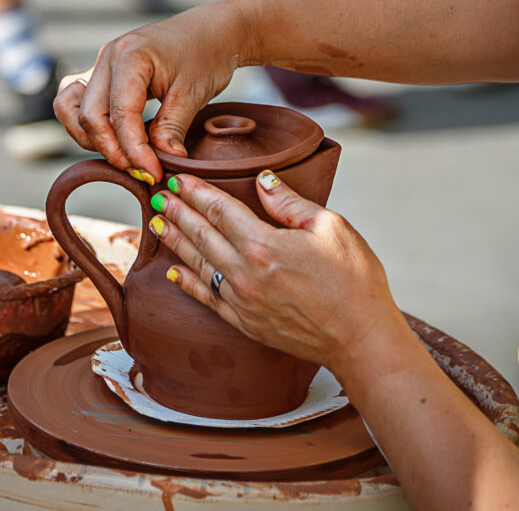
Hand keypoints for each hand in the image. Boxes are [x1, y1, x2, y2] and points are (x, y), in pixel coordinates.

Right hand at [54, 2, 246, 181]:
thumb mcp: (194, 94)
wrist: (211, 32)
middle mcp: (108, 57)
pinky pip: (76, 102)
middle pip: (90, 115)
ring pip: (72, 110)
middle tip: (143, 171)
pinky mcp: (101, 74)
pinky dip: (88, 125)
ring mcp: (101, 64)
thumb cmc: (205, 55)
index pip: (120, 114)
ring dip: (93, 140)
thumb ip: (172, 129)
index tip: (153, 173)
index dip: (134, 150)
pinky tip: (113, 140)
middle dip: (114, 150)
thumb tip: (161, 162)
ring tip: (126, 157)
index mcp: (132, 55)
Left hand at [147, 171, 400, 371]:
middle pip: (202, 235)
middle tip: (159, 195)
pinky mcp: (246, 323)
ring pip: (198, 264)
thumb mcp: (331, 228)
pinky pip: (207, 299)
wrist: (361, 340)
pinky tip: (173, 272)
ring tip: (157, 224)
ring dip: (176, 242)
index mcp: (264, 245)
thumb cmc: (355, 281)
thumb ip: (290, 203)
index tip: (179, 179)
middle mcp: (245, 274)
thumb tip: (263, 180)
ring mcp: (242, 301)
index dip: (197, 192)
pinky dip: (187, 283)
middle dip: (178, 212)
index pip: (220, 210)